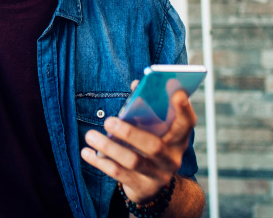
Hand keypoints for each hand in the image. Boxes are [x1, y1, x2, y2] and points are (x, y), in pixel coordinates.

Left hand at [80, 80, 196, 202]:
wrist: (152, 186)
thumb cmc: (148, 146)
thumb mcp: (153, 131)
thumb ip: (147, 110)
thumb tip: (136, 85)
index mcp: (178, 140)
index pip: (187, 124)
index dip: (184, 109)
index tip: (177, 93)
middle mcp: (172, 158)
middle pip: (154, 146)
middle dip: (129, 133)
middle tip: (108, 121)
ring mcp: (158, 176)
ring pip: (133, 161)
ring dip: (109, 147)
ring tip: (90, 135)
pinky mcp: (141, 188)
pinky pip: (118, 174)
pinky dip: (100, 162)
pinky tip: (86, 152)